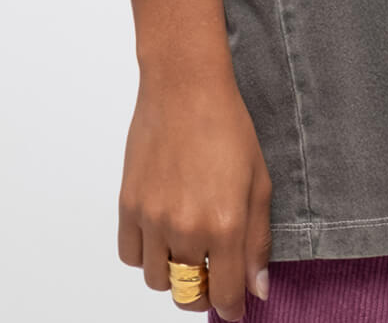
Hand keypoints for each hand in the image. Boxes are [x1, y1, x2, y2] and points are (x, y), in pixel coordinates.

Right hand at [117, 59, 272, 318]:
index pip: (225, 294)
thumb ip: (259, 240)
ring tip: (189, 247)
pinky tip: (163, 232)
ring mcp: (152, 218)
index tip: (236, 307)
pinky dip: (146, 254)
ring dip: (175, 273)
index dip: (233, 307)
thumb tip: (257, 289)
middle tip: (214, 276)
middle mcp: (185, 227)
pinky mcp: (128, 205)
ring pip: (158, 280)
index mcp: (224, 223)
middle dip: (204, 293)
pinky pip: (130, 255)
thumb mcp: (259, 181)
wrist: (185, 86)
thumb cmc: (227, 126)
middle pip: (188, 293)